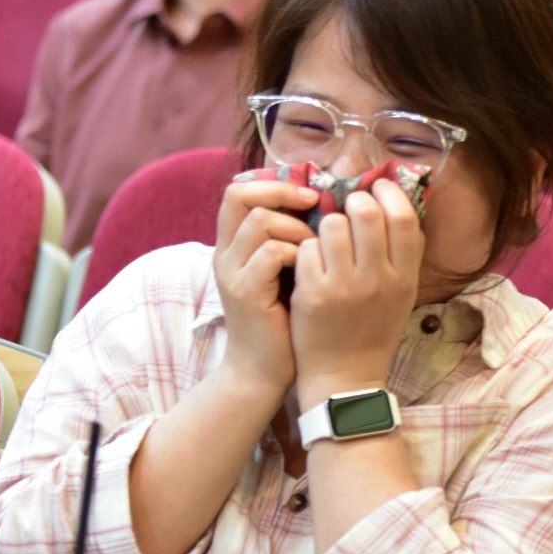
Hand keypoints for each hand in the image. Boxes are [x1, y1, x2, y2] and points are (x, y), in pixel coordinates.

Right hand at [210, 178, 315, 395]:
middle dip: (281, 192)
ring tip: (317, 247)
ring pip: (259, 221)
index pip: (238, 191)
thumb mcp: (285, 273)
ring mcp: (233, 273)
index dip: (272, 183)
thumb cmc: (285, 321)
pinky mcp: (246, 293)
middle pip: (239, 196)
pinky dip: (297, 253)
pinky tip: (312, 270)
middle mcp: (226, 254)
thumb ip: (292, 240)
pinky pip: (271, 253)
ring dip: (296, 227)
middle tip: (313, 203)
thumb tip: (326, 203)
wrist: (265, 370)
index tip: (308, 194)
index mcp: (233, 245)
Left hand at [291, 180, 424, 403]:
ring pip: (331, 225)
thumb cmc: (373, 330)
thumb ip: (401, 254)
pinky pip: (307, 248)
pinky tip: (310, 264)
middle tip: (347, 207)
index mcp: (405, 278)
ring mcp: (343, 287)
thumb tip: (397, 203)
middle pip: (367, 213)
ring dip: (327, 224)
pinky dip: (306, 250)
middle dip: (353, 201)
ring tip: (326, 240)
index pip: (404, 218)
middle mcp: (377, 280)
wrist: (345, 376)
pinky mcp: (312, 294)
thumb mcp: (401, 294)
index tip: (377, 187)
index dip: (389, 193)